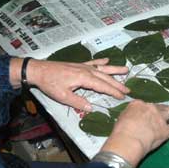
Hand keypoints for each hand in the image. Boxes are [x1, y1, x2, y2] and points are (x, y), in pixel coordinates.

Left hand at [10, 58, 128, 110]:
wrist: (39, 70)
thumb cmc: (50, 84)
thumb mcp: (63, 96)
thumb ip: (78, 102)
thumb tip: (91, 108)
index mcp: (84, 78)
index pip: (102, 86)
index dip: (113, 91)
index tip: (123, 96)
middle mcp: (87, 70)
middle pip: (105, 77)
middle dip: (118, 83)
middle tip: (128, 89)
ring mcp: (83, 66)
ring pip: (102, 68)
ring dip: (114, 70)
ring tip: (126, 69)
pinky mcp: (79, 64)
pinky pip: (93, 62)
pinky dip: (101, 61)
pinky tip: (107, 60)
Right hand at [100, 100, 168, 167]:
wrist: (128, 140)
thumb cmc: (120, 131)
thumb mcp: (121, 118)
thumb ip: (129, 116)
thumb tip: (131, 120)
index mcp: (138, 105)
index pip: (143, 105)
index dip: (144, 110)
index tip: (143, 113)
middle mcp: (150, 109)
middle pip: (158, 107)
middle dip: (161, 108)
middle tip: (164, 107)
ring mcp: (159, 119)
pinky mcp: (165, 131)